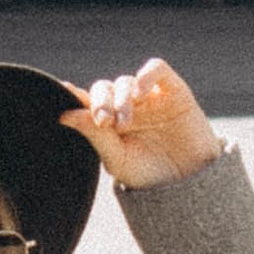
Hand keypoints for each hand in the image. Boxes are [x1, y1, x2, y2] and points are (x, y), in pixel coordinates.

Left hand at [61, 57, 222, 187]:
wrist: (189, 183)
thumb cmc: (151, 174)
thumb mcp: (118, 159)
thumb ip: (95, 136)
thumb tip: (64, 116)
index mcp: (109, 123)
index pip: (87, 101)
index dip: (75, 95)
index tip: (63, 91)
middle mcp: (127, 106)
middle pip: (104, 88)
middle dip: (100, 102)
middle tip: (104, 122)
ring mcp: (150, 97)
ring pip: (126, 81)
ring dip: (121, 98)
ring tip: (124, 122)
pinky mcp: (173, 90)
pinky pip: (156, 69)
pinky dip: (145, 75)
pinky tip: (140, 93)